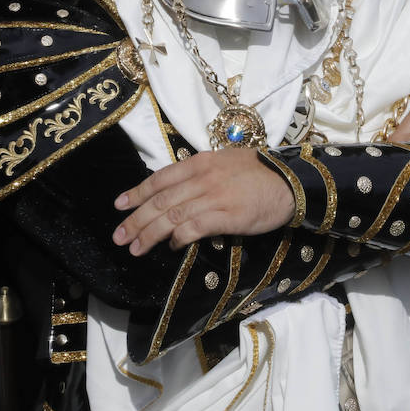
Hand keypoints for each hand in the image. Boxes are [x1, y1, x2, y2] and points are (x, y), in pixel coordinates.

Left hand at [112, 149, 294, 254]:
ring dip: (150, 233)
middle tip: (119, 236)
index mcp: (199, 163)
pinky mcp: (227, 216)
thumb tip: (176, 191)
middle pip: (160, 200)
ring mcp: (214, 197)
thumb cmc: (258, 174)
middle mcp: (202, 178)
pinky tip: (172, 246)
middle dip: (136, 219)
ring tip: (136, 248)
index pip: (160, 179)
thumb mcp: (224, 163)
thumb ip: (199, 175)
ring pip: (172, 216)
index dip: (137, 192)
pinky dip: (179, 238)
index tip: (119, 205)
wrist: (290, 182)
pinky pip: (194, 227)